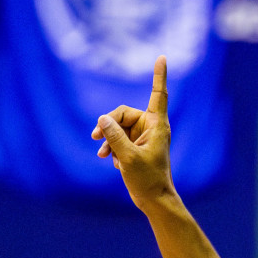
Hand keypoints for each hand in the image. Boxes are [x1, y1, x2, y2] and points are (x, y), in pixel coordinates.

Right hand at [93, 55, 173, 209]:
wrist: (153, 200)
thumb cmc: (147, 180)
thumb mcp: (127, 157)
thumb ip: (114, 137)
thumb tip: (102, 119)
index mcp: (157, 125)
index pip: (158, 94)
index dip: (159, 75)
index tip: (162, 57)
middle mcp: (150, 127)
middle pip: (123, 113)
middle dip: (108, 124)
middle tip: (95, 137)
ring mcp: (142, 137)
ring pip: (118, 127)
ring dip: (107, 138)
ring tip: (101, 153)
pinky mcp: (135, 147)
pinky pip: (118, 138)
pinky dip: (111, 147)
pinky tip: (109, 160)